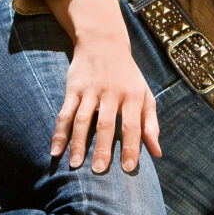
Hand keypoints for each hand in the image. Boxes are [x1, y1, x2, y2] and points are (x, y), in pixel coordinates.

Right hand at [43, 0, 161, 172]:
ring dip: (77, 143)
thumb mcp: (145, 95)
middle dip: (101, 148)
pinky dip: (59, 132)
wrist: (104, 43)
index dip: (131, 147)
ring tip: (75, 165)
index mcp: (133, 96)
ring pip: (82, 119)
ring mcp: (91, 90)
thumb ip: (151, 124)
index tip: (128, 168)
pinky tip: (56, 151)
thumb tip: (157, 153)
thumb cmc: (128, 77)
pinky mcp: (73, 88)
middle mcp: (112, 93)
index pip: (133, 125)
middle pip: (106, 124)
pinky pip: (64, 113)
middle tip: (98, 171)